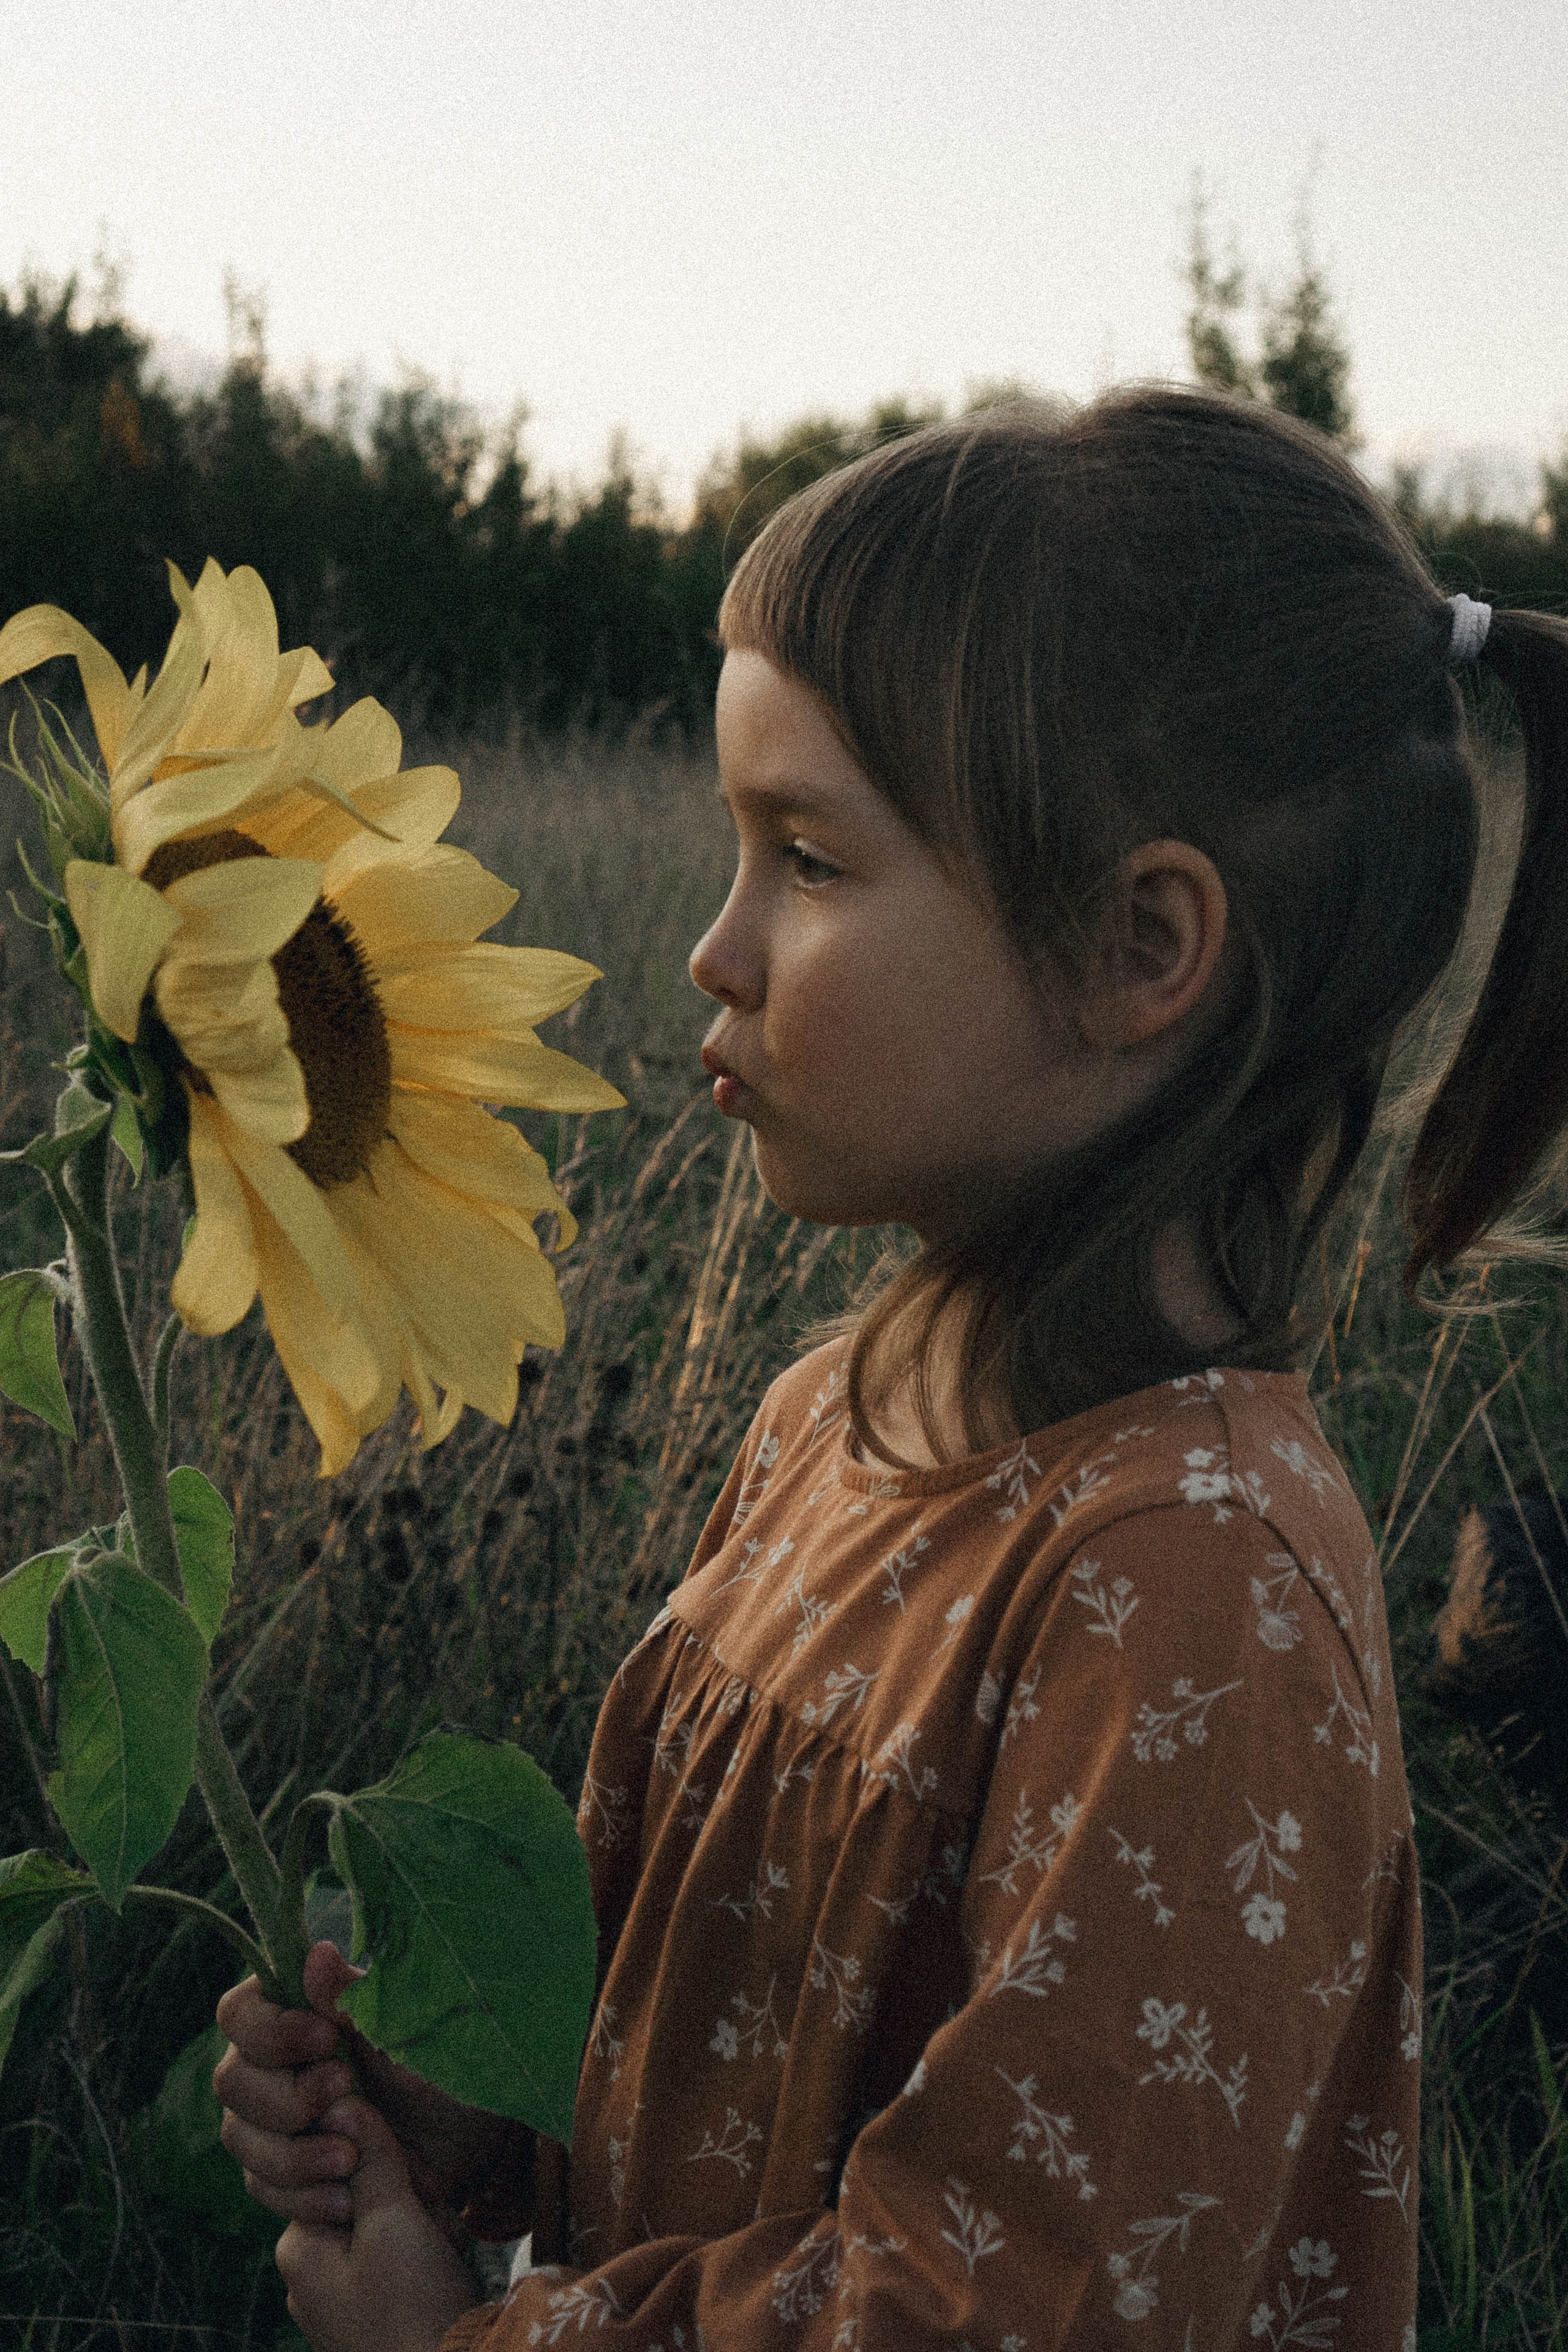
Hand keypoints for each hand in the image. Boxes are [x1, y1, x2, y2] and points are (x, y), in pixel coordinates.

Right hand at [214, 1939, 520, 2230]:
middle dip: (285, 2099)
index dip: (269, 2030)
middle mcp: (273, 2061)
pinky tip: (345, 2201)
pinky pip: (262, 2188)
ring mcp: (273, 2117)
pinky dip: (301, 2197)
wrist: (470, 2134)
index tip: (325, 2040)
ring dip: (291, 2155)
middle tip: (347, 2097)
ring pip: (240, 2137)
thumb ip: (357, 1999)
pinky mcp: (285, 2169)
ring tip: (349, 2160)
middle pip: (232, 2081)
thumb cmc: (443, 2060)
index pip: (239, 2012)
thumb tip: (316, 1954)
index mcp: (297, 2009)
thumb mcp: (408, 2027)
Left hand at [275, 2093, 477, 2351]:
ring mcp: (339, 2299)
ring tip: (444, 2255)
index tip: (420, 2185)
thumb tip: (342, 2099)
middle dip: (412, 2201)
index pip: (336, 2166)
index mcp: (298, 2247)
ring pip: (390, 2226)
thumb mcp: (394, 2221)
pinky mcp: (370, 2315)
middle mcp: (308, 2273)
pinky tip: (445, 2273)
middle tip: (436, 2226)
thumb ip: (370, 2158)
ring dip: (427, 2227)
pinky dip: (427, 2259)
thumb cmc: (414, 2310)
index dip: (386, 2165)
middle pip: (366, 2195)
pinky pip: (399, 2261)